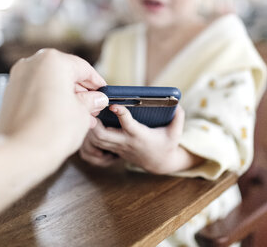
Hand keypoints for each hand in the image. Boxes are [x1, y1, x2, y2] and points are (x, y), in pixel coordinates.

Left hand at [0, 48, 107, 161]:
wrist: (20, 153)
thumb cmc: (52, 131)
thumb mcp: (82, 113)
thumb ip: (91, 101)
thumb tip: (97, 98)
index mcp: (54, 61)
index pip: (83, 68)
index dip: (97, 83)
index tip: (103, 93)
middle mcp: (33, 64)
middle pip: (65, 74)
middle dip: (81, 91)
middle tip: (93, 107)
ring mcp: (18, 78)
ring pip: (50, 83)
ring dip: (66, 97)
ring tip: (81, 116)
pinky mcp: (10, 94)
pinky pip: (37, 92)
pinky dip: (50, 101)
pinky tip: (63, 117)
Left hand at [85, 105, 203, 173]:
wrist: (159, 163)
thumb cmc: (167, 144)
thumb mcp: (176, 133)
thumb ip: (178, 118)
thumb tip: (177, 104)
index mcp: (140, 135)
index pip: (128, 125)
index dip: (121, 113)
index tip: (113, 104)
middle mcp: (125, 142)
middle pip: (102, 135)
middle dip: (94, 121)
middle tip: (92, 105)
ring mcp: (117, 148)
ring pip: (95, 141)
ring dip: (89, 127)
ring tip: (89, 112)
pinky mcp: (112, 149)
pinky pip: (93, 147)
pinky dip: (88, 138)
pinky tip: (91, 126)